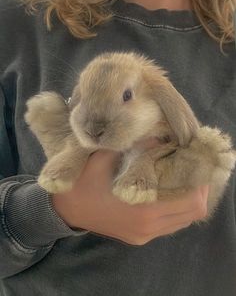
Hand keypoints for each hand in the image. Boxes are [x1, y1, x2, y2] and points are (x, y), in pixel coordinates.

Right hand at [52, 138, 208, 245]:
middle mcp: (148, 227)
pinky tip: (166, 191)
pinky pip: (169, 225)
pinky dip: (176, 209)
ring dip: (188, 200)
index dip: (201, 183)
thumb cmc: (84, 182)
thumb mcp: (105, 158)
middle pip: (193, 214)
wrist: (66, 210)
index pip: (190, 202)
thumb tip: (160, 138)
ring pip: (183, 221)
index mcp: (143, 209)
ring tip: (181, 178)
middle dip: (199, 190)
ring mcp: (144, 235)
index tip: (196, 163)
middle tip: (192, 169)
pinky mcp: (139, 237)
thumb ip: (134, 147)